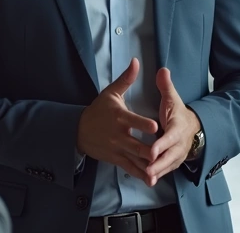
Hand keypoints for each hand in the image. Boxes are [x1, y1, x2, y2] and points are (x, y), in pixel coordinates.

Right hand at [78, 58, 159, 184]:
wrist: (79, 130)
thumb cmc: (98, 110)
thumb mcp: (110, 93)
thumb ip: (126, 79)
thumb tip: (136, 61)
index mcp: (119, 117)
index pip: (133, 121)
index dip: (143, 124)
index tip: (155, 126)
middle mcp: (118, 135)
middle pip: (135, 144)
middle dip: (147, 150)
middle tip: (159, 154)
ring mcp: (117, 148)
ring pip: (134, 158)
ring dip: (146, 165)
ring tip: (157, 170)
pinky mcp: (115, 158)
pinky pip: (129, 167)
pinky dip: (139, 173)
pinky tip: (150, 179)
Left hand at [146, 68, 201, 185]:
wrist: (193, 128)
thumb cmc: (178, 113)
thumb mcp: (173, 98)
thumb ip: (166, 86)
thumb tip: (162, 70)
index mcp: (178, 128)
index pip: (170, 137)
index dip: (161, 144)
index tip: (151, 150)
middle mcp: (179, 144)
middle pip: (170, 156)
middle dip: (159, 163)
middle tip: (147, 169)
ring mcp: (178, 154)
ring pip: (168, 165)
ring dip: (158, 172)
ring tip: (147, 178)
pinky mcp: (174, 162)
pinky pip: (166, 170)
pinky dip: (159, 176)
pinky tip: (148, 181)